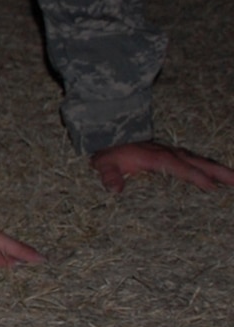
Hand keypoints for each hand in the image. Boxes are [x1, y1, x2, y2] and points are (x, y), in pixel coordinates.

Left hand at [89, 141, 233, 194]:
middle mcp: (169, 153)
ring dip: (220, 170)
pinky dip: (211, 168)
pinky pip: (197, 162)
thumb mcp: (104, 164)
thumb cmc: (109, 155)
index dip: (194, 176)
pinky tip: (223, 178)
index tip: (210, 186)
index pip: (178, 167)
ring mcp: (174, 153)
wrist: (110, 136)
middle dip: (218, 172)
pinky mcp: (176, 155)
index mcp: (154, 157)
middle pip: (198, 162)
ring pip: (201, 161)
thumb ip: (109, 175)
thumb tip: (114, 189)